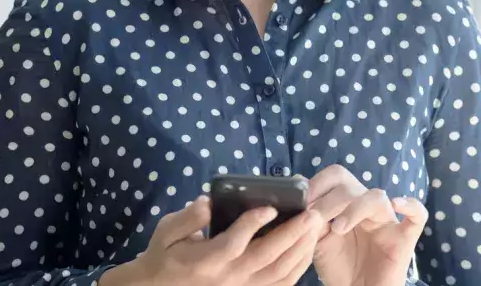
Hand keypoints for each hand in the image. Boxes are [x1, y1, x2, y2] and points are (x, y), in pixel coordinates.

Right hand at [99, 195, 323, 285]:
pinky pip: (280, 284)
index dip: (252, 225)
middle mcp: (227, 276)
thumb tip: (207, 202)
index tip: (269, 206)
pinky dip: (298, 267)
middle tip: (310, 213)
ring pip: (278, 272)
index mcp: (205, 260)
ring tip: (314, 226)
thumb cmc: (166, 254)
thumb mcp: (167, 231)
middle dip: (291, 234)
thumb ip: (187, 218)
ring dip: (300, 249)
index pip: (233, 243)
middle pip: (265, 257)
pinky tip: (307, 247)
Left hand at [308, 165, 429, 285]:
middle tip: (314, 216)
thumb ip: (311, 219)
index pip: (336, 177)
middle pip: (351, 183)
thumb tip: (297, 193)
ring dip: (353, 207)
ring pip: (376, 197)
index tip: (300, 202)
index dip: (317, 184)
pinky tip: (397, 204)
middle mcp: (367, 208)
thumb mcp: (317, 242)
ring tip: (337, 228)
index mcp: (347, 205)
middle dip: (329, 198)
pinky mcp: (404, 239)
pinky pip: (418, 216)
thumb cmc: (340, 269)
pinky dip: (411, 205)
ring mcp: (388, 222)